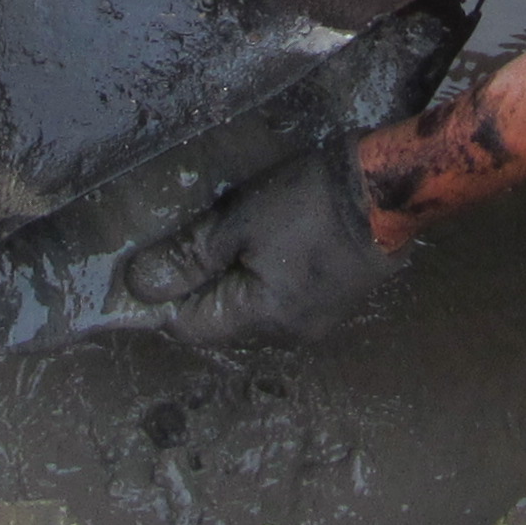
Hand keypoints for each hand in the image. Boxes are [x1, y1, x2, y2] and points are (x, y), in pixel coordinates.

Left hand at [117, 138, 403, 348]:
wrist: (386, 190)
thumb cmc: (308, 203)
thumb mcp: (238, 222)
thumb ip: (188, 258)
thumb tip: (139, 286)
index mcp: (260, 320)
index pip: (189, 328)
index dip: (162, 299)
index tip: (147, 263)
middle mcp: (287, 335)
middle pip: (220, 323)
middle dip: (198, 288)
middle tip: (187, 241)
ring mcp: (315, 322)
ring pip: (251, 312)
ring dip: (232, 282)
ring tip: (225, 238)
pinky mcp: (333, 303)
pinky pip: (279, 301)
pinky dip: (262, 279)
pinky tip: (262, 246)